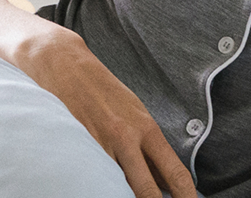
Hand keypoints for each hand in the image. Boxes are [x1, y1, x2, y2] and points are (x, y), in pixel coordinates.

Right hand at [0, 24, 197, 197]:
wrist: (63, 65)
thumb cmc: (101, 89)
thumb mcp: (134, 112)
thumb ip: (149, 147)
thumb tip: (165, 182)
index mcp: (146, 129)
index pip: (174, 173)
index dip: (186, 196)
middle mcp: (125, 138)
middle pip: (146, 191)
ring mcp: (99, 144)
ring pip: (117, 187)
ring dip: (123, 194)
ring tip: (122, 192)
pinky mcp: (77, 146)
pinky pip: (93, 174)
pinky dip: (99, 183)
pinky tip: (99, 183)